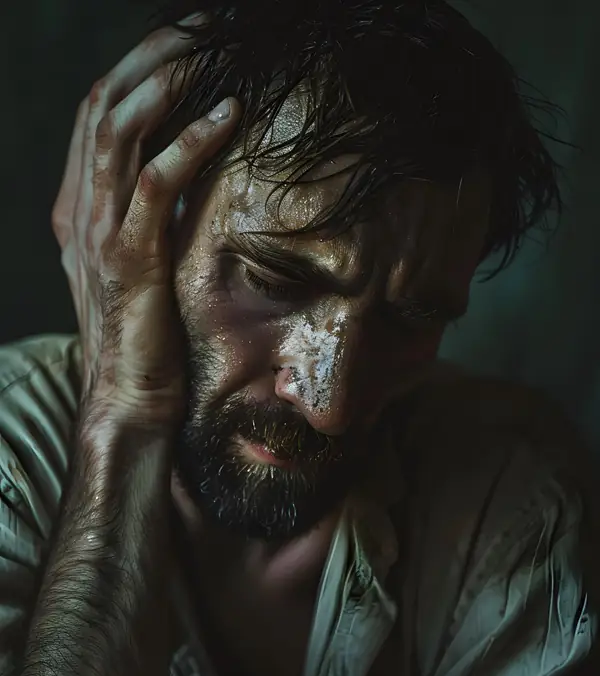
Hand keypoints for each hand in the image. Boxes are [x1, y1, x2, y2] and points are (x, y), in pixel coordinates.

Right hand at [51, 22, 239, 423]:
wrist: (131, 396)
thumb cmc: (148, 334)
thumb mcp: (146, 262)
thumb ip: (154, 216)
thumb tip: (196, 173)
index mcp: (83, 206)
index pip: (100, 111)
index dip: (141, 66)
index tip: (191, 41)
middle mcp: (83, 209)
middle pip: (106, 101)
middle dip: (154, 55)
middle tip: (206, 29)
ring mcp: (101, 232)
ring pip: (120, 129)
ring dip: (168, 83)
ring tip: (215, 56)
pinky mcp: (129, 259)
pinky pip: (155, 185)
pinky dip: (189, 145)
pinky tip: (227, 118)